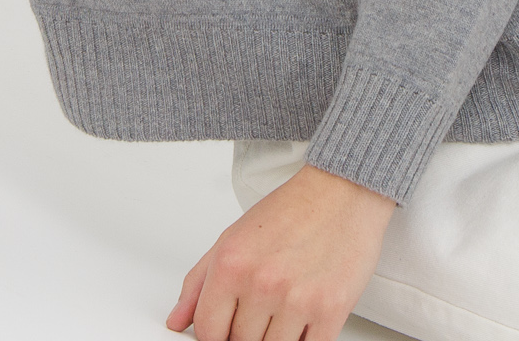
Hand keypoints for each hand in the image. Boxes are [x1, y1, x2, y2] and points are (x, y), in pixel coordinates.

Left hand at [166, 163, 395, 340]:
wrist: (341, 192)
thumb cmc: (290, 211)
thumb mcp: (232, 238)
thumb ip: (199, 282)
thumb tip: (177, 319)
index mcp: (231, 263)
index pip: (208, 331)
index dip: (214, 335)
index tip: (224, 328)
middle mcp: (261, 283)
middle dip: (246, 332)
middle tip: (259, 308)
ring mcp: (296, 300)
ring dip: (275, 336)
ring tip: (281, 308)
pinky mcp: (330, 312)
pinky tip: (301, 320)